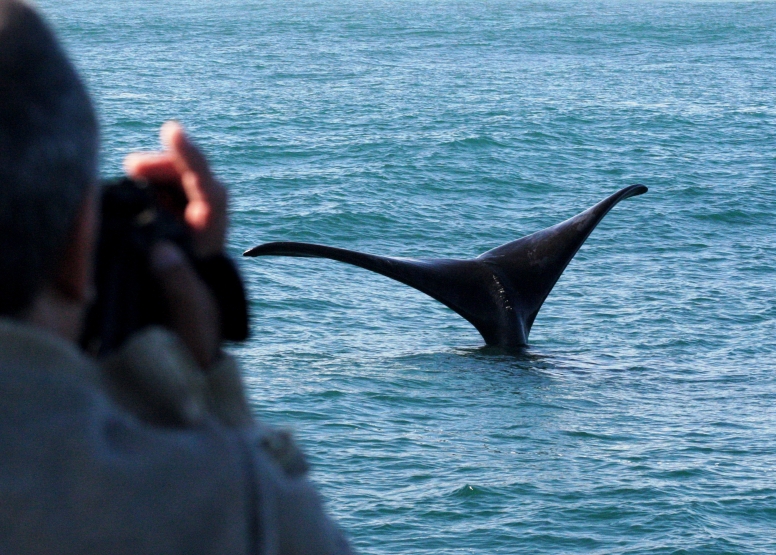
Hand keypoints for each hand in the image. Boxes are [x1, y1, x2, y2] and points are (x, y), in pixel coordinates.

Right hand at [124, 122, 226, 366]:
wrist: (186, 363)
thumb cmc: (194, 345)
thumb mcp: (192, 322)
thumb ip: (182, 288)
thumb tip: (163, 250)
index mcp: (211, 249)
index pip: (212, 194)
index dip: (194, 161)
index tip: (173, 132)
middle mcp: (202, 238)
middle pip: (197, 185)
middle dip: (170, 166)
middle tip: (133, 166)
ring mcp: (184, 239)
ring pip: (180, 192)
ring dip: (158, 177)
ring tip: (130, 174)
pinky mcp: (166, 244)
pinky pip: (161, 207)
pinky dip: (146, 194)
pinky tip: (127, 196)